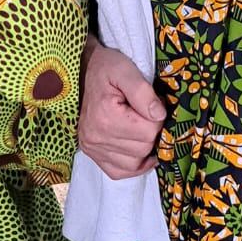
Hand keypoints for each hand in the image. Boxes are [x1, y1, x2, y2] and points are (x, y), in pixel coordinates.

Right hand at [78, 39, 165, 179]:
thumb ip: (143, 92)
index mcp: (105, 116)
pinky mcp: (92, 154)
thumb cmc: (105, 68)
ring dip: (143, 147)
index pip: (149, 130)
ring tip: (139, 127)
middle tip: (144, 113)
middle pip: (143, 148)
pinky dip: (132, 163)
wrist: (81, 72)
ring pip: (135, 163)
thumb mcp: (125, 70)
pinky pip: (119, 172)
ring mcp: (92, 149)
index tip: (150, 102)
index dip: (157, 116)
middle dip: (151, 131)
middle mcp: (96, 137)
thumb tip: (160, 115)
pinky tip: (136, 147)